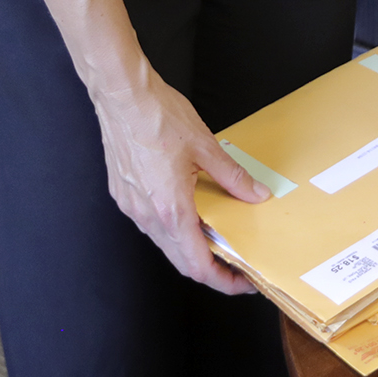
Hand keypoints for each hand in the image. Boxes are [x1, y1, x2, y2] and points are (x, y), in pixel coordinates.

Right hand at [91, 72, 268, 293]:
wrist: (121, 95)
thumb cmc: (158, 116)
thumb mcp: (206, 147)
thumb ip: (233, 178)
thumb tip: (256, 195)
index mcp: (171, 210)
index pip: (198, 266)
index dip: (223, 281)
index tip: (242, 281)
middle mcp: (148, 216)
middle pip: (181, 262)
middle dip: (211, 269)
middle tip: (236, 264)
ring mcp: (132, 207)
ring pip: (165, 244)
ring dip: (190, 248)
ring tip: (216, 237)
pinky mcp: (123, 195)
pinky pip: (151, 224)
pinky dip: (173, 228)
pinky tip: (187, 211)